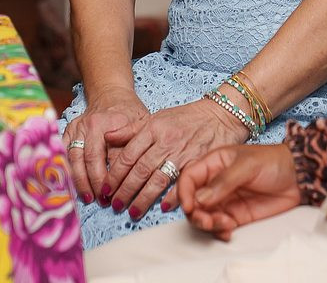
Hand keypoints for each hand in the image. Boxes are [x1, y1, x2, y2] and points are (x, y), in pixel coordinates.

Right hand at [64, 86, 149, 204]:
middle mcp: (88, 125)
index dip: (110, 178)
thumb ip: (134, 145)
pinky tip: (70, 186)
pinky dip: (66, 171)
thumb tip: (127, 174)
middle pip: (87, 159)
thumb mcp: (141, 124)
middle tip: (101, 200)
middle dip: (93, 183)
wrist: (111, 95)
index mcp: (107, 123)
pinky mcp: (67, 132)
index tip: (114, 195)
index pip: (108, 157)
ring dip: (79, 181)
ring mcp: (75, 128)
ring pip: (73, 159)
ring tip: (88, 197)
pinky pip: (63, 154)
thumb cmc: (129, 112)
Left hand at [104, 97, 249, 221]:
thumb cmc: (187, 118)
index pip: (128, 155)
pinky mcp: (198, 162)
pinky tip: (163, 207)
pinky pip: (182, 182)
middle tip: (114, 205)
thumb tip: (106, 137)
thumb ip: (131, 129)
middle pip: (140, 170)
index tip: (105, 189)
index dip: (114, 174)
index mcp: (152, 129)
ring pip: (158, 179)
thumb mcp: (157, 117)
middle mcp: (165, 141)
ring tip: (132, 212)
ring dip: (143, 198)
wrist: (220, 114)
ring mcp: (182, 152)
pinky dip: (173, 196)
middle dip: (125, 190)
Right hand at [178, 144, 300, 240]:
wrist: (298, 177)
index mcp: (214, 163)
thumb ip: (223, 182)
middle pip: (193, 201)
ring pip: (204, 216)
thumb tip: (200, 198)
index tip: (189, 207)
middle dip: (196, 214)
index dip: (184, 192)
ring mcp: (225, 200)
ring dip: (208, 224)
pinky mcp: (236, 215)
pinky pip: (219, 227)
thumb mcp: (247, 165)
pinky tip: (228, 231)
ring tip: (225, 224)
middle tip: (207, 221)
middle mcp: (215, 183)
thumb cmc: (273, 161)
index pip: (189, 178)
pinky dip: (219, 232)